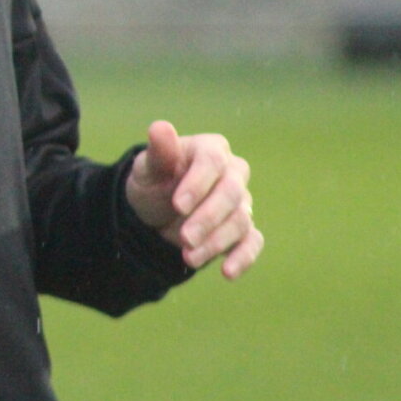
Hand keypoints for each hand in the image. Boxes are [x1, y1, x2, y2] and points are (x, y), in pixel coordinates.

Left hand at [126, 120, 263, 279]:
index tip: (178, 205)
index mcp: (210, 149)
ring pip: (240, 221)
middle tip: (184, 239)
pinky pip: (252, 242)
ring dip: (215, 242)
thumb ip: (158, 152)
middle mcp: (233, 173)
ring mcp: (241, 202)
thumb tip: (160, 128)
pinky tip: (227, 272)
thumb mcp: (148, 168)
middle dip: (208, 218)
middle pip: (232, 193)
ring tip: (187, 257)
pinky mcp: (244, 228)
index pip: (213, 161)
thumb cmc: (154, 181)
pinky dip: (242, 257)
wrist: (155, 210)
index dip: (198, 184)